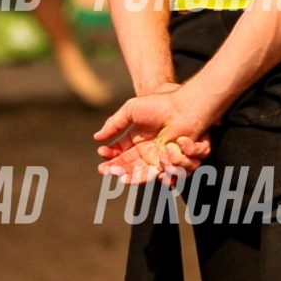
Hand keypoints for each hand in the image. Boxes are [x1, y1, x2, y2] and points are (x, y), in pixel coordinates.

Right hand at [95, 88, 212, 183]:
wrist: (182, 106)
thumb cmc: (158, 105)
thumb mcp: (130, 110)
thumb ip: (114, 124)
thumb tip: (97, 137)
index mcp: (136, 142)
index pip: (120, 158)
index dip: (111, 163)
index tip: (102, 167)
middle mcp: (149, 153)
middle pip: (132, 170)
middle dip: (122, 173)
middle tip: (114, 173)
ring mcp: (164, 158)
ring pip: (151, 175)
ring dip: (145, 171)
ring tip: (150, 158)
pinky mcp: (179, 161)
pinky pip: (173, 173)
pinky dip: (169, 167)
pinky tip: (167, 155)